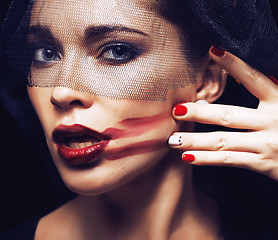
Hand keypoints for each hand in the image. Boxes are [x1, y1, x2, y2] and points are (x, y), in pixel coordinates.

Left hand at [169, 46, 277, 180]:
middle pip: (229, 115)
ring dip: (195, 140)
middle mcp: (273, 120)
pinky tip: (187, 156)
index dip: (235, 64)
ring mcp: (267, 144)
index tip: (213, 51)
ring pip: (223, 141)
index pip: (254, 79)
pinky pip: (228, 160)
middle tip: (176, 109)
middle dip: (200, 113)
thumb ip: (264, 93)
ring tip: (172, 139)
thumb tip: (229, 85)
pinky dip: (206, 159)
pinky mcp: (263, 163)